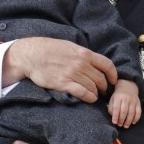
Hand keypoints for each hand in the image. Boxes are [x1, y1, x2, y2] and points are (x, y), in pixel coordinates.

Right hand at [2, 37, 117, 102]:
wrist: (30, 55)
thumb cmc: (47, 49)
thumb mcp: (68, 45)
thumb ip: (81, 53)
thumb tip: (91, 59)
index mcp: (83, 53)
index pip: (106, 64)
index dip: (112, 74)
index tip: (112, 80)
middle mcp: (80, 63)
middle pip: (100, 79)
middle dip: (103, 86)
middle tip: (102, 90)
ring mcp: (72, 74)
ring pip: (93, 87)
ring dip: (96, 93)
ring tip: (94, 95)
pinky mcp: (63, 84)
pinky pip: (83, 93)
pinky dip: (89, 97)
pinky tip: (89, 98)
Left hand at [108, 79, 140, 127]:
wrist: (127, 87)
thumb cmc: (118, 96)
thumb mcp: (112, 99)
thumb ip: (111, 108)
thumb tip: (113, 116)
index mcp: (118, 97)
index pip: (116, 108)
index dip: (115, 116)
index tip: (114, 122)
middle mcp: (126, 98)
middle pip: (124, 111)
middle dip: (122, 119)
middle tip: (120, 125)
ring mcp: (133, 101)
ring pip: (132, 112)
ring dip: (128, 121)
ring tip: (125, 126)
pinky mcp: (139, 103)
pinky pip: (139, 112)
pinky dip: (136, 118)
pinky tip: (133, 122)